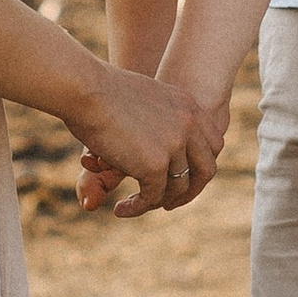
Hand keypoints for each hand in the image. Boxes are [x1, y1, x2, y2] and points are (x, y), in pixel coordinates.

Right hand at [74, 65, 216, 219]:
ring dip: (158, 202)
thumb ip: (157, 118)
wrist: (84, 88)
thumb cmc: (99, 90)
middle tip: (167, 202)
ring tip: (135, 205)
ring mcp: (175, 145)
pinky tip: (121, 209)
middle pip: (206, 169)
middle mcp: (188, 125)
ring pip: (178, 187)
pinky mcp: (155, 165)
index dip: (200, 165)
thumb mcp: (141, 100)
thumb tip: (153, 140)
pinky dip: (138, 207)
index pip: (213, 143)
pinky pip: (153, 196)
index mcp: (188, 106)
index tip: (181, 177)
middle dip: (190, 190)